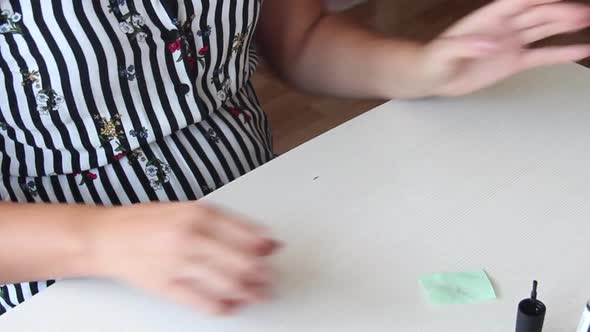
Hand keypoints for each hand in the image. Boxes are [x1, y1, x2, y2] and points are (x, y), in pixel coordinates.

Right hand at [87, 201, 279, 314]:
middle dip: (263, 275)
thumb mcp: (186, 209)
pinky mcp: (166, 286)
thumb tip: (260, 239)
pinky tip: (232, 306)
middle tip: (272, 280)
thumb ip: (222, 223)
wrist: (105, 237)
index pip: (245, 232)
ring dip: (250, 292)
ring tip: (259, 295)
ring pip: (227, 283)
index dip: (265, 245)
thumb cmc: (145, 222)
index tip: (275, 251)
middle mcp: (190, 236)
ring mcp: (178, 262)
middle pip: (241, 261)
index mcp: (197, 213)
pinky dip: (223, 306)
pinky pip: (203, 301)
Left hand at [419, 0, 589, 95]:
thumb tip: (491, 44)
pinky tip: (580, 49)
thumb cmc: (433, 61)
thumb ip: (465, 46)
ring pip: (544, 29)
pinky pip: (542, 55)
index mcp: (488, 18)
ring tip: (587, 19)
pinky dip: (561, 53)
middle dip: (561, 10)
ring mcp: (511, 43)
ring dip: (565, 24)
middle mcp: (504, 27)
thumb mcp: (444, 53)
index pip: (518, 1)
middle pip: (537, 13)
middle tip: (583, 11)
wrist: (431, 78)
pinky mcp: (513, 61)